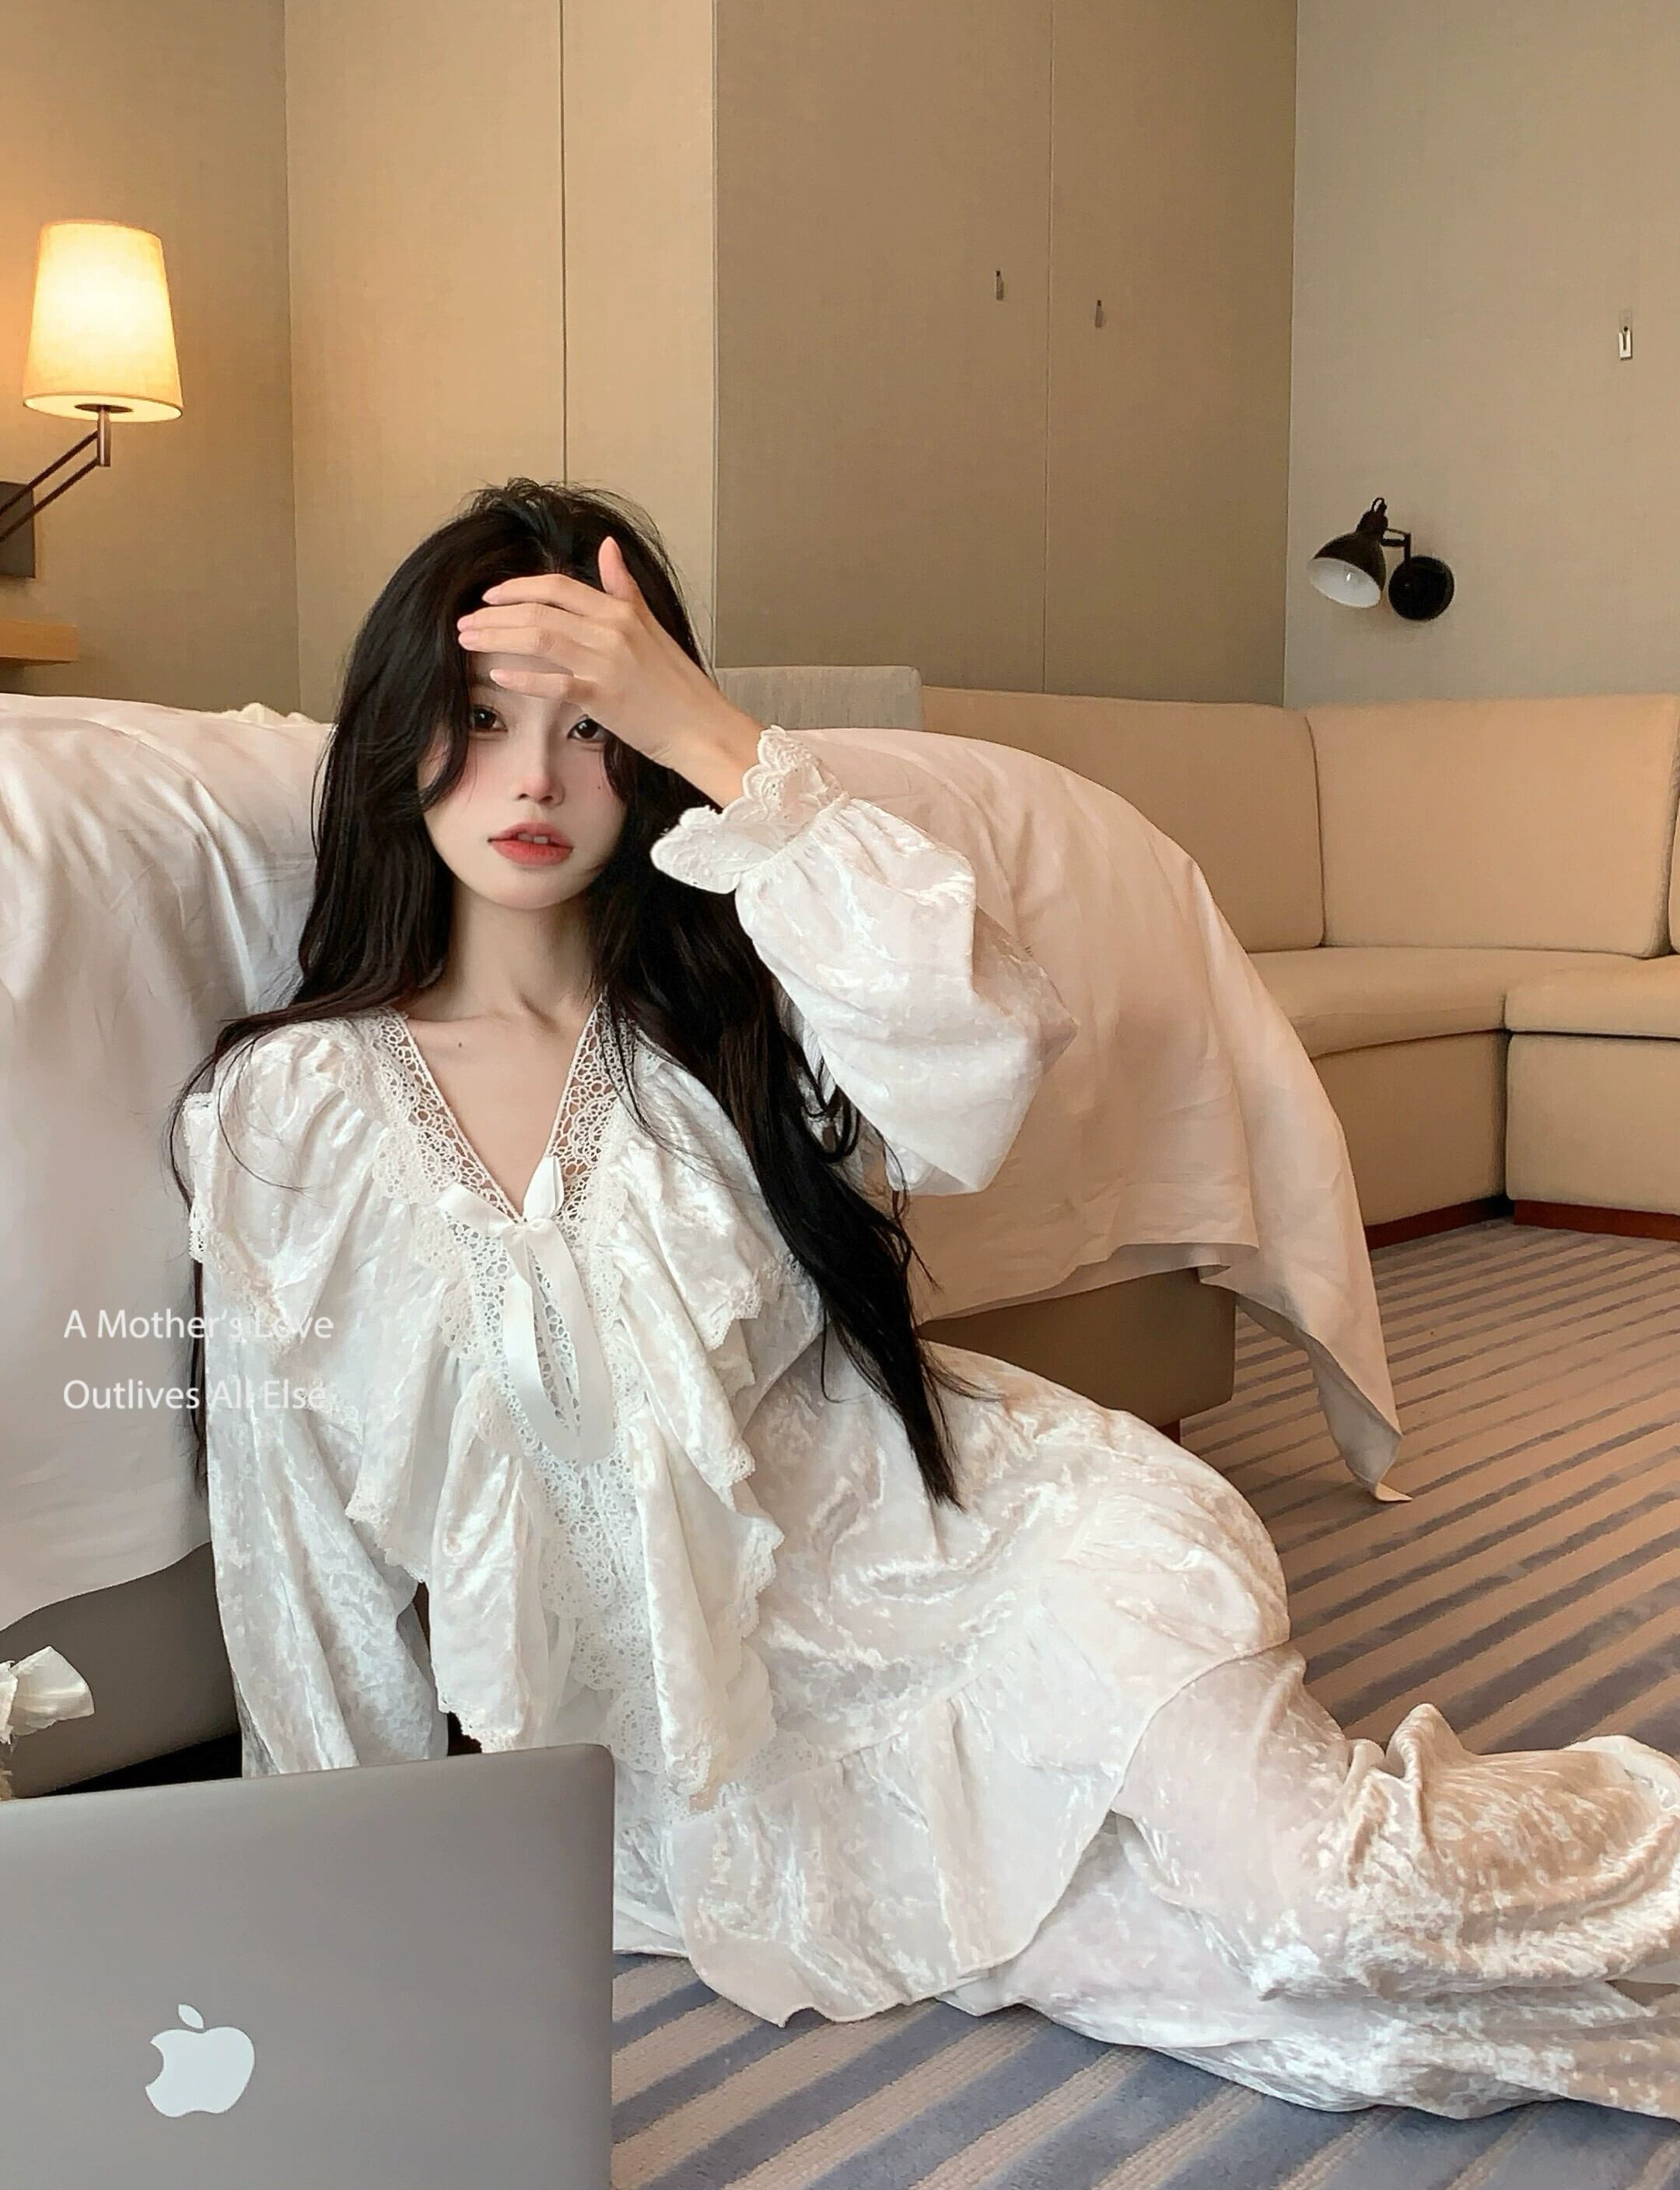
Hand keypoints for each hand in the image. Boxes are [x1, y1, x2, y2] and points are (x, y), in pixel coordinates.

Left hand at [455, 535, 750, 774]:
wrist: (701, 726)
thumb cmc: (676, 683)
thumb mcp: (651, 624)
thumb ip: (623, 586)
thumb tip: (607, 546)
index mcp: (620, 610)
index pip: (557, 587)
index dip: (517, 588)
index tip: (489, 597)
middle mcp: (610, 630)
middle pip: (539, 611)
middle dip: (494, 615)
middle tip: (465, 623)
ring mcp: (606, 663)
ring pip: (539, 638)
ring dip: (497, 637)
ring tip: (468, 641)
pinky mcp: (603, 697)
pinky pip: (554, 683)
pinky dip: (523, 677)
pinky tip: (497, 675)